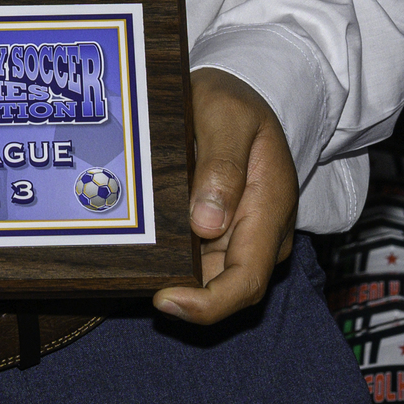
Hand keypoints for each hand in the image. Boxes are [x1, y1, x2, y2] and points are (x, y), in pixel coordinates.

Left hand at [152, 69, 297, 324]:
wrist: (243, 99)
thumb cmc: (235, 102)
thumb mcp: (227, 115)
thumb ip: (222, 166)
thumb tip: (207, 225)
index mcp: (270, 209)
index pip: (247, 280)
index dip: (208, 304)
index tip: (164, 300)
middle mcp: (262, 235)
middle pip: (225, 289)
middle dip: (182, 293)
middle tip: (133, 276)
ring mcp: (243, 238)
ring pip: (208, 278)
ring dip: (174, 276)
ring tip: (133, 254)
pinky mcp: (223, 234)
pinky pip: (199, 260)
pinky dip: (173, 259)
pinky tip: (144, 245)